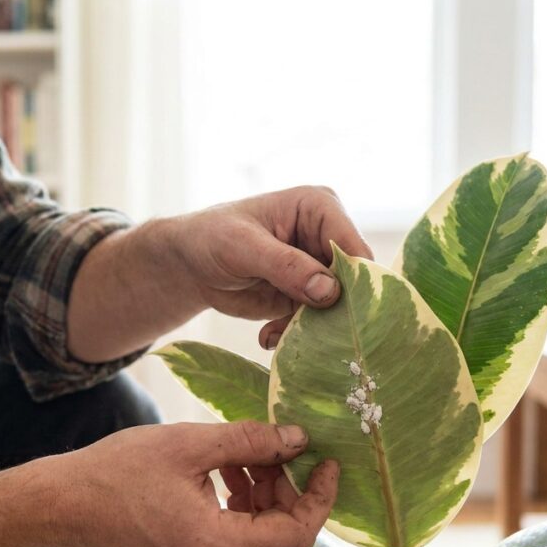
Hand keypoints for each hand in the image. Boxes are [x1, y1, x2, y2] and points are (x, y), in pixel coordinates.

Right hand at [49, 421, 338, 546]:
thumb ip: (251, 441)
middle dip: (284, 486)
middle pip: (278, 534)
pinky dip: (238, 506)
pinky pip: (232, 540)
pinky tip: (221, 471)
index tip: (328, 461)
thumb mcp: (191, 444)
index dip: (320, 496)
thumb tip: (298, 439)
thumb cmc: (118, 472)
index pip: (298, 533)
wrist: (63, 506)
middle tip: (271, 444)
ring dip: (260, 493)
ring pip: (256, 536)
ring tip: (240, 452)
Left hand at [168, 186, 372, 348]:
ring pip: (336, 308)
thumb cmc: (212, 237)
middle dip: (333, 312)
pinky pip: (315, 323)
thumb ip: (286, 266)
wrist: (190, 264)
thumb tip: (330, 291)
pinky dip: (294, 335)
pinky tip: (267, 337)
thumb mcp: (244, 246)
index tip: (339, 310)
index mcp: (320, 208)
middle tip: (304, 333)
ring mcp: (319, 271)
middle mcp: (327, 238)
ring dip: (311, 329)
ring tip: (274, 335)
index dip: (356, 280)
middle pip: (353, 282)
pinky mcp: (307, 298)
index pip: (353, 246)